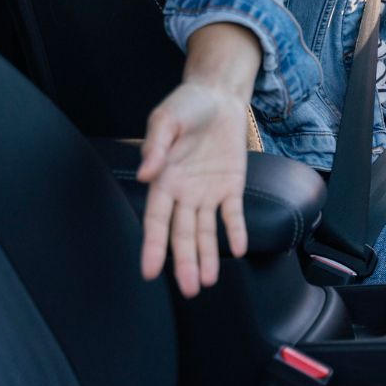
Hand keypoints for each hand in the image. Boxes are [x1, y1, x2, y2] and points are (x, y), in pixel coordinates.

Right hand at [137, 80, 249, 297]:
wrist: (218, 96)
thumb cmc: (185, 106)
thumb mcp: (166, 120)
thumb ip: (156, 146)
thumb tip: (146, 172)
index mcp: (163, 180)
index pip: (156, 220)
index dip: (153, 246)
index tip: (150, 271)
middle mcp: (184, 193)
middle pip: (182, 234)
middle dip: (184, 262)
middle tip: (188, 289)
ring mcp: (208, 192)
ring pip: (205, 231)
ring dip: (206, 256)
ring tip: (207, 282)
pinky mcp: (231, 186)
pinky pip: (232, 213)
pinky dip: (235, 230)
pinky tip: (238, 249)